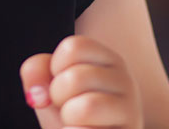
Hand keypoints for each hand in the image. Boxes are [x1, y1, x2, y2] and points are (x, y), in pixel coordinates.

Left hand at [20, 35, 141, 128]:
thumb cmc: (71, 115)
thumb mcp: (50, 87)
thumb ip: (37, 73)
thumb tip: (38, 92)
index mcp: (107, 59)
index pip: (74, 47)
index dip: (55, 68)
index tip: (62, 83)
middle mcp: (125, 81)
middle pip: (75, 78)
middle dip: (59, 97)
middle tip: (68, 107)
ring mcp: (132, 112)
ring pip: (87, 108)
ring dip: (69, 120)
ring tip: (77, 123)